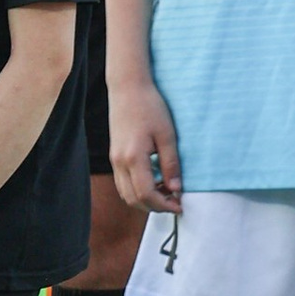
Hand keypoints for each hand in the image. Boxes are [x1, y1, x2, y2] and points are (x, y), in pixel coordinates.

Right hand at [109, 75, 183, 216]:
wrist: (128, 88)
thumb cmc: (150, 106)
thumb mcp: (167, 135)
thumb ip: (171, 164)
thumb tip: (176, 189)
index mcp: (133, 157)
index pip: (146, 194)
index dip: (163, 205)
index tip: (179, 205)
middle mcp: (119, 162)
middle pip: (133, 199)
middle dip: (155, 206)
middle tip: (175, 201)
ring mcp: (114, 160)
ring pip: (126, 194)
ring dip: (145, 200)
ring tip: (167, 192)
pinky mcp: (114, 156)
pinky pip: (123, 183)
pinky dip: (137, 190)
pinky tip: (154, 182)